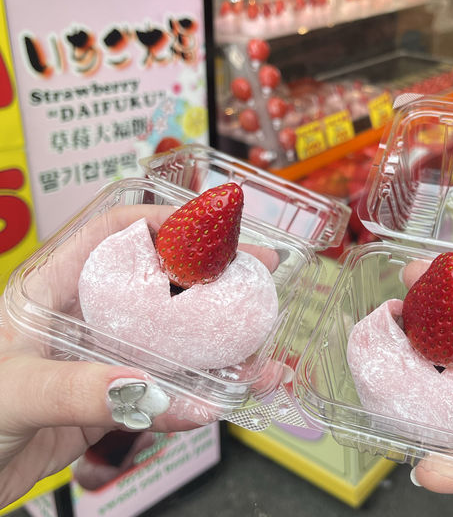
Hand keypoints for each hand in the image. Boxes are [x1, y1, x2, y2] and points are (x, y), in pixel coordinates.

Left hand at [0, 204, 278, 508]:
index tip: (213, 226)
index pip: (112, 233)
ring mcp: (102, 358)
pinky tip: (225, 400)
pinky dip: (197, 397)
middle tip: (259, 274)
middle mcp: (85, 316)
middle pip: (158, 281)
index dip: (164, 220)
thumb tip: (156, 391)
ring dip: (218, 343)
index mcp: (52, 289)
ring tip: (260, 346)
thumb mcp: (15, 390)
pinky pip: (164, 391)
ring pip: (171, 339)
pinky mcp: (113, 400)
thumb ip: (80, 390)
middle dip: (212, 276)